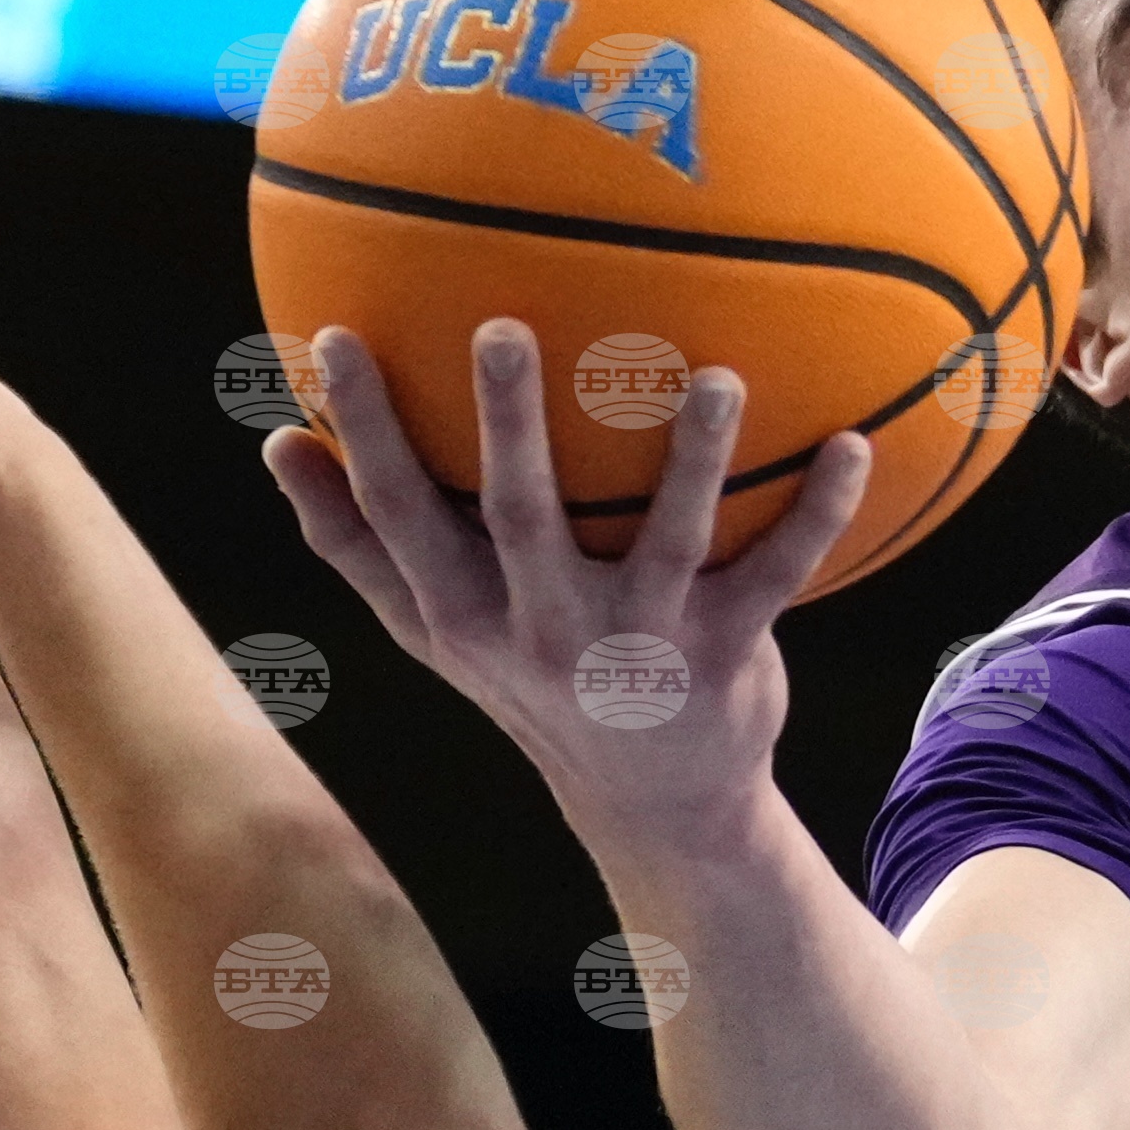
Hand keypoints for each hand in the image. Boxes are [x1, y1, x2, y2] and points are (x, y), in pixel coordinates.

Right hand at [267, 321, 868, 846]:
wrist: (656, 803)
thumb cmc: (533, 679)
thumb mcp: (438, 630)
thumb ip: (357, 544)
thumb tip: (277, 444)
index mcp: (468, 612)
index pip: (399, 514)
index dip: (366, 431)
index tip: (334, 336)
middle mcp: (547, 628)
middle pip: (520, 517)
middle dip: (507, 426)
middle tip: (500, 327)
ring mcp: (642, 643)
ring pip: (670, 539)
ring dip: (696, 457)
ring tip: (719, 378)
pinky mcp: (728, 655)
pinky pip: (780, 572)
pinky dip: (820, 511)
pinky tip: (852, 441)